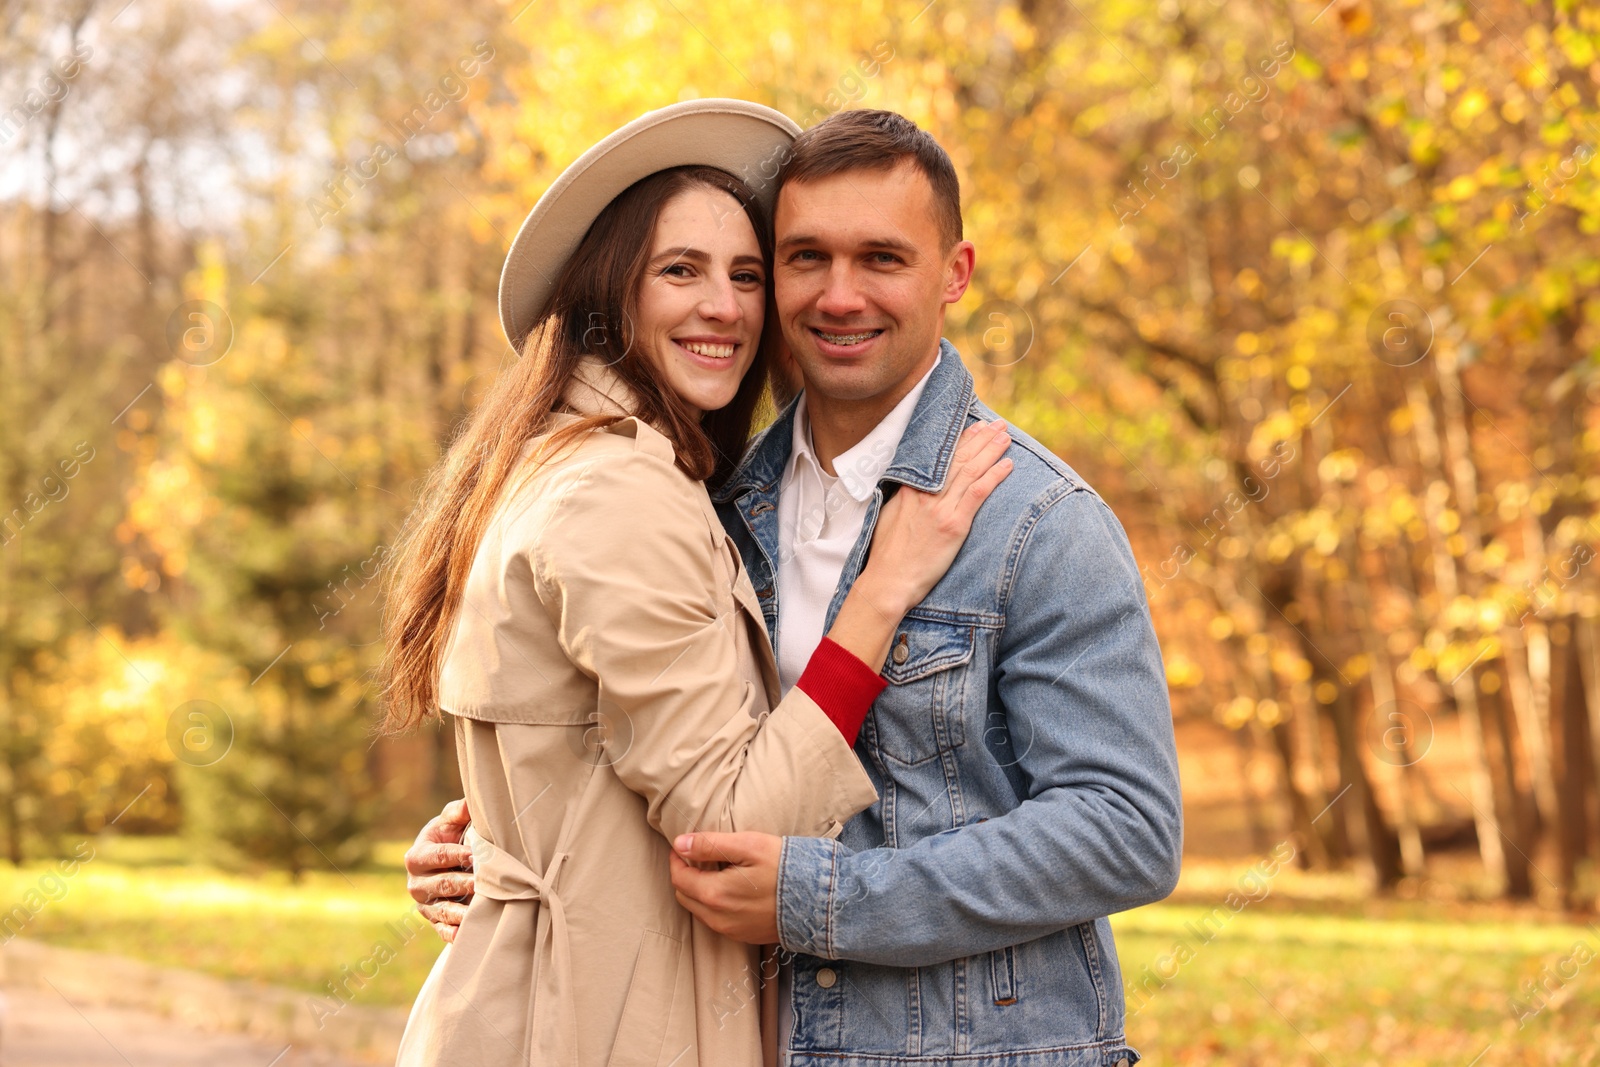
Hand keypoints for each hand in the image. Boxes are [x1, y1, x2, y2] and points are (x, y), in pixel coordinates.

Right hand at [404, 798, 474, 942]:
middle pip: (443, 884)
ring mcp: (424, 905)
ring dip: (461, 911)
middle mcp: (416, 883)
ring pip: (443, 909)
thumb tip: (470, 803)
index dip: (457, 855)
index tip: (476, 855)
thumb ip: (457, 812)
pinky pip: (442, 930)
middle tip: (485, 882)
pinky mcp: (434, 921)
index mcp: (416, 857)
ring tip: (479, 910)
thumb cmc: (448, 837)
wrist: (443, 861)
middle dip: (464, 883)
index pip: (438, 857)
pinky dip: (453, 933)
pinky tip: (466, 933)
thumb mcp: (449, 822)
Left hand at [668, 831, 781, 944]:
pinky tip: (731, 888)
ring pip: (699, 910)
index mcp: (714, 894)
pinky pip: (716, 920)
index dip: (677, 859)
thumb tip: (680, 844)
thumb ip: (710, 844)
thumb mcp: (748, 845)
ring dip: (699, 890)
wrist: (818, 901)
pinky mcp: (744, 936)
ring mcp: (731, 930)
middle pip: (685, 896)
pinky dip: (714, 904)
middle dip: (685, 875)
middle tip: (698, 856)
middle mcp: (717, 918)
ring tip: (715, 870)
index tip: (683, 845)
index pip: (679, 878)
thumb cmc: (784, 868)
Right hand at [857, 419, 1012, 616]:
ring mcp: (940, 508)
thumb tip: (917, 486)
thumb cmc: (887, 553)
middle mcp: (927, 493)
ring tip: (1006, 437)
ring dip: (991, 451)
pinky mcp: (954, 525)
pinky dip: (994, 476)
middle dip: (981, 438)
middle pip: (959, 458)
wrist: (889, 579)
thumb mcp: (890, 515)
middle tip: (997, 424)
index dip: (961, 440)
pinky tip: (1007, 466)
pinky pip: (978, 494)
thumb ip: (906, 497)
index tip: (976, 428)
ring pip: (970, 470)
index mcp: (911, 489)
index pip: (940, 457)